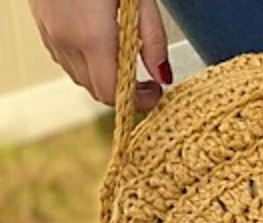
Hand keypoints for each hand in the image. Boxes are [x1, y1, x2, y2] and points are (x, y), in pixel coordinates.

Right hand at [28, 0, 171, 110]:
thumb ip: (153, 38)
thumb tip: (164, 75)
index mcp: (92, 34)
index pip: (112, 91)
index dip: (137, 100)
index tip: (155, 92)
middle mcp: (66, 39)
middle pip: (97, 90)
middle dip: (124, 92)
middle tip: (146, 82)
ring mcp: (50, 34)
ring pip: (80, 78)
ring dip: (104, 78)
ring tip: (126, 61)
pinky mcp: (43, 27)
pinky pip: (67, 60)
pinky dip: (87, 63)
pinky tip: (102, 47)